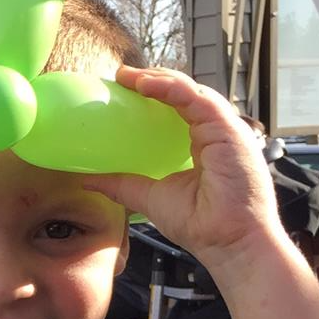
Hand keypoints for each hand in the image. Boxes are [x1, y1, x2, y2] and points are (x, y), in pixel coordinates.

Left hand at [84, 66, 286, 273]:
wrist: (230, 242)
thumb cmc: (204, 226)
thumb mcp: (151, 197)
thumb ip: (122, 184)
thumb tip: (88, 179)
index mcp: (202, 143)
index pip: (177, 107)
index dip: (152, 93)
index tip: (122, 87)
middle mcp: (216, 132)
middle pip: (184, 93)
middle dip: (153, 79)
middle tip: (121, 76)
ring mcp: (224, 129)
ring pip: (190, 90)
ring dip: (158, 78)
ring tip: (129, 76)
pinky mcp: (228, 130)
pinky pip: (196, 98)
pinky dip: (171, 87)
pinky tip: (147, 84)